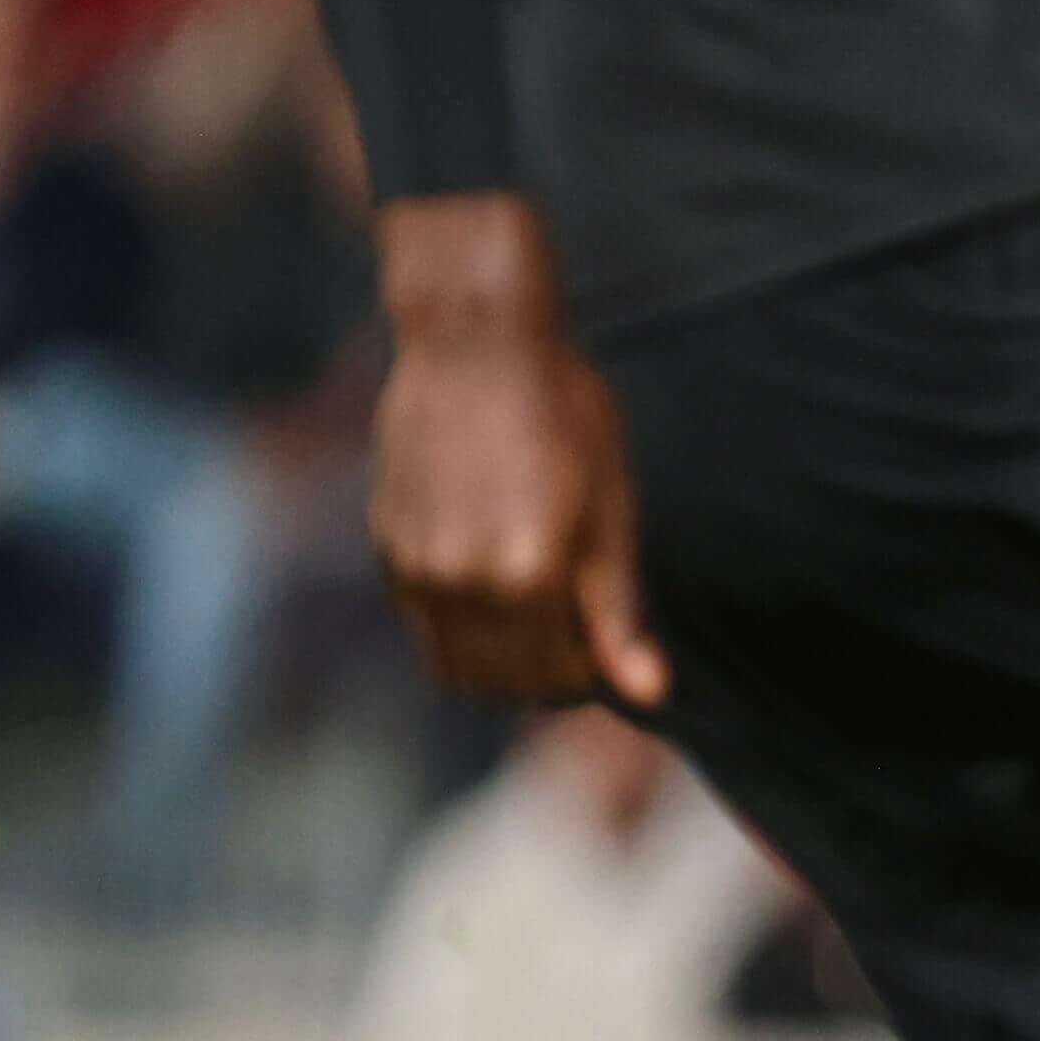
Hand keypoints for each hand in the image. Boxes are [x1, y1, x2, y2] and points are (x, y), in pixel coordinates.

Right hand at [365, 197, 664, 709]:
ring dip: (502, 666)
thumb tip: (652, 694)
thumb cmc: (565, 418)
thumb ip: (620, 614)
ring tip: (541, 613)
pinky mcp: (387, 549)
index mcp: (527, 578)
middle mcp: (459, 584)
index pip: (562, 682)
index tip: (611, 641)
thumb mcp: (613, 511)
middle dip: (550, 676)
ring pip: (456, 670)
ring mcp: (414, 569)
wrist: (474, 346)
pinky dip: (464, 630)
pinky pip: (426, 627)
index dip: (597, 674)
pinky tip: (496, 579)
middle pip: (506, 686)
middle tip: (581, 632)